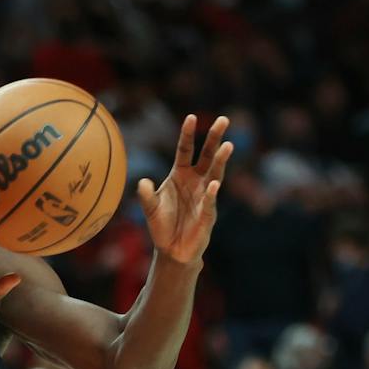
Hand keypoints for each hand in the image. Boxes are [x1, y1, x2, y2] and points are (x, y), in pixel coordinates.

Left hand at [138, 115, 232, 263]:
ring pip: (215, 174)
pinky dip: (211, 194)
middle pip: (207, 156)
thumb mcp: (150, 209)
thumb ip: (145, 196)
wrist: (172, 251)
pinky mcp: (207, 214)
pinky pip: (210, 202)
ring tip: (227, 146)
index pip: (185, 150)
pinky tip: (213, 185)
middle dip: (214, 139)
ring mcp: (204, 196)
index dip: (187, 135)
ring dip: (220, 161)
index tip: (190, 117)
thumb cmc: (162, 226)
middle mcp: (196, 181)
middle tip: (223, 120)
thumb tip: (142, 182)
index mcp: (180, 174)